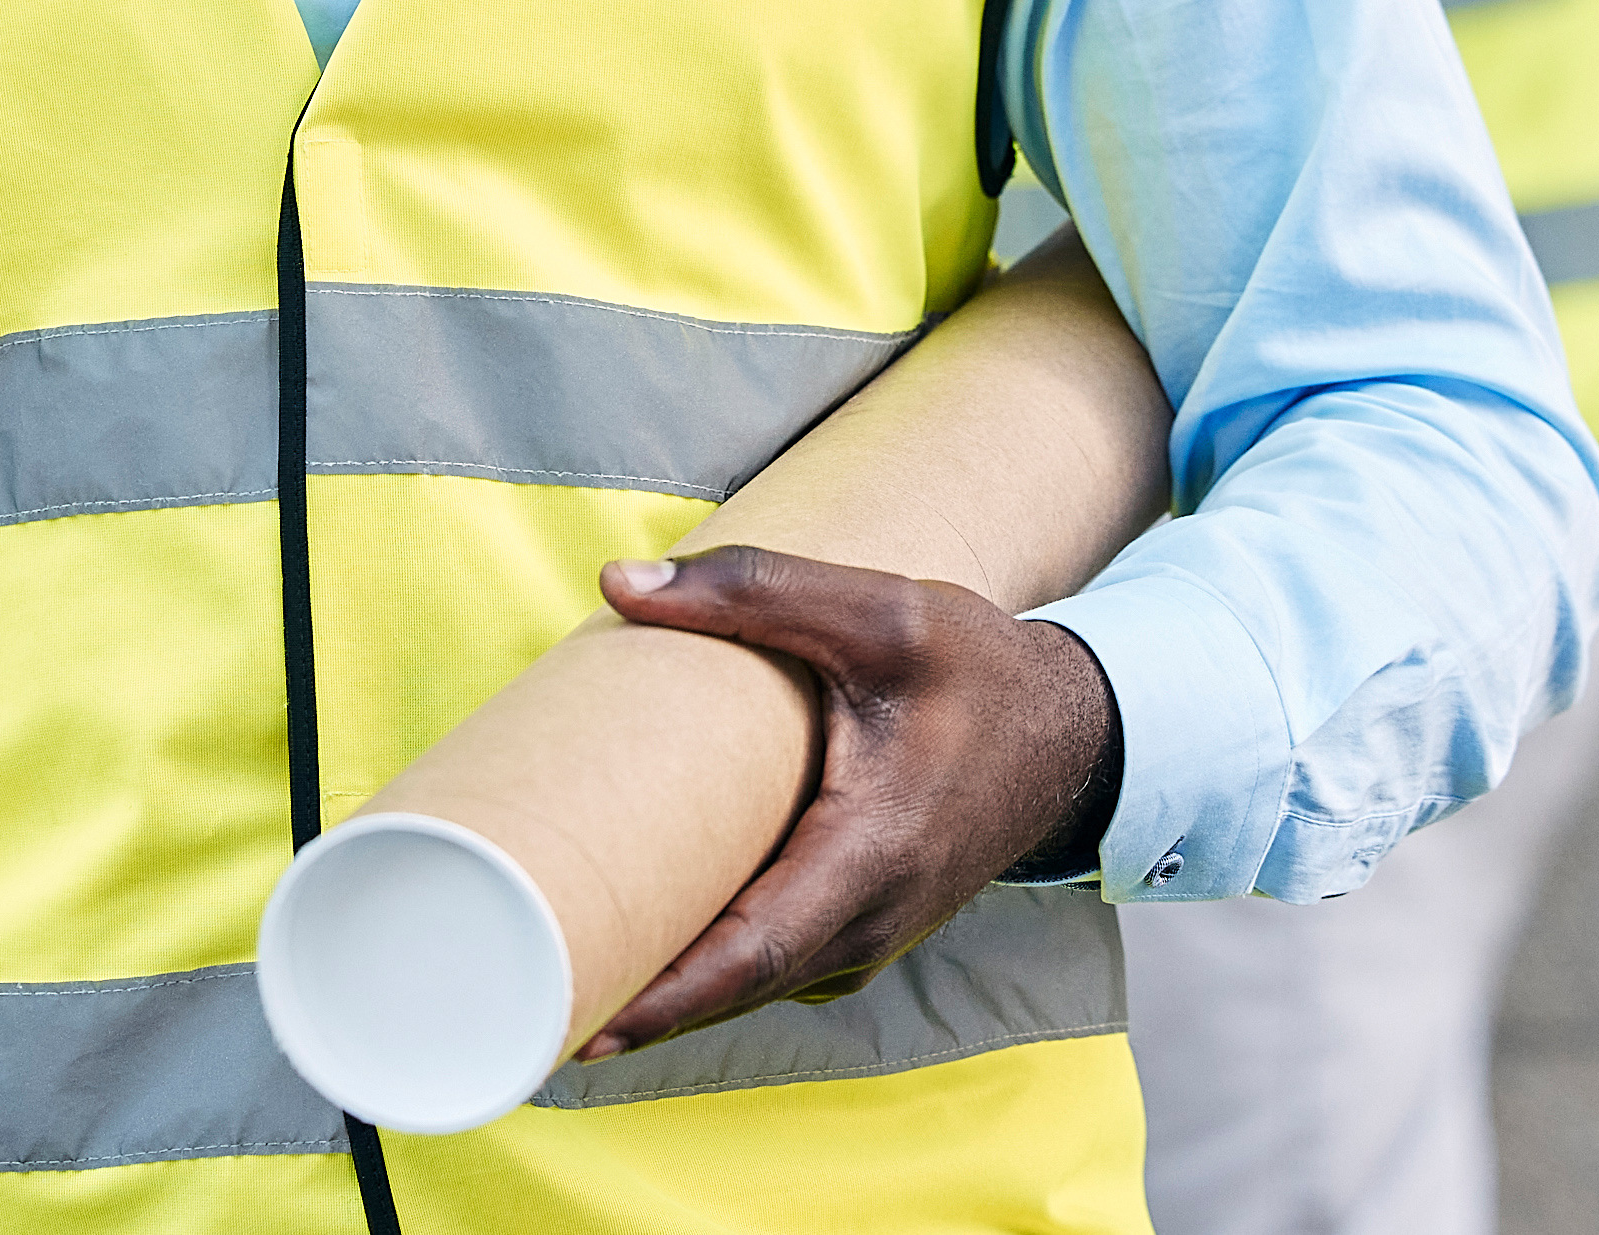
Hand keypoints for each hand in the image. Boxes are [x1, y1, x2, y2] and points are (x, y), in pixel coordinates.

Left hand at [572, 543, 1122, 1060]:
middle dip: (635, 1000)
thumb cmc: (978, 673)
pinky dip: (709, 969)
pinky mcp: (863, 931)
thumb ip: (753, 589)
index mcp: (873, 854)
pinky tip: (642, 944)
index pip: (754, 952)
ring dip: (666, 987)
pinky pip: (774, 969)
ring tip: (559, 970)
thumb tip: (620, 584)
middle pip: (735, 986)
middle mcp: (872, 919)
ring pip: (752, 985)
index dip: (665, 993)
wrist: (1071, 732)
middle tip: (527, 996)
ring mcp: (871, 937)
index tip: (581, 1015)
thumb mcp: (878, 611)